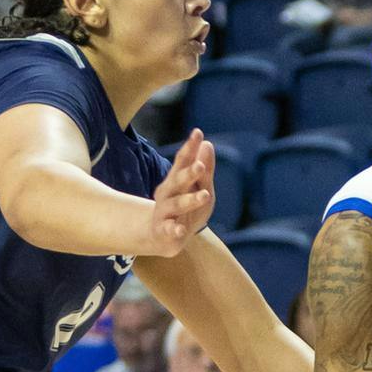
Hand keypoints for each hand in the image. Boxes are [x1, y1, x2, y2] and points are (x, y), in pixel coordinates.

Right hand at [143, 129, 215, 255]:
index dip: (189, 148)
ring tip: (205, 194)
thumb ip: (204, 169)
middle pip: (178, 180)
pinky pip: (168, 229)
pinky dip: (174, 229)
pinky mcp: (164, 231)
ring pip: (176, 204)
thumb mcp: (199, 188)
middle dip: (189, 173)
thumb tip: (207, 144)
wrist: (163, 238)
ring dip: (190, 200)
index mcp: (177, 180)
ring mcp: (164, 211)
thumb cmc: (186, 209)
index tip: (197, 133)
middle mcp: (168, 193)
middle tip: (200, 166)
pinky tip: (180, 230)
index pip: (183, 161)